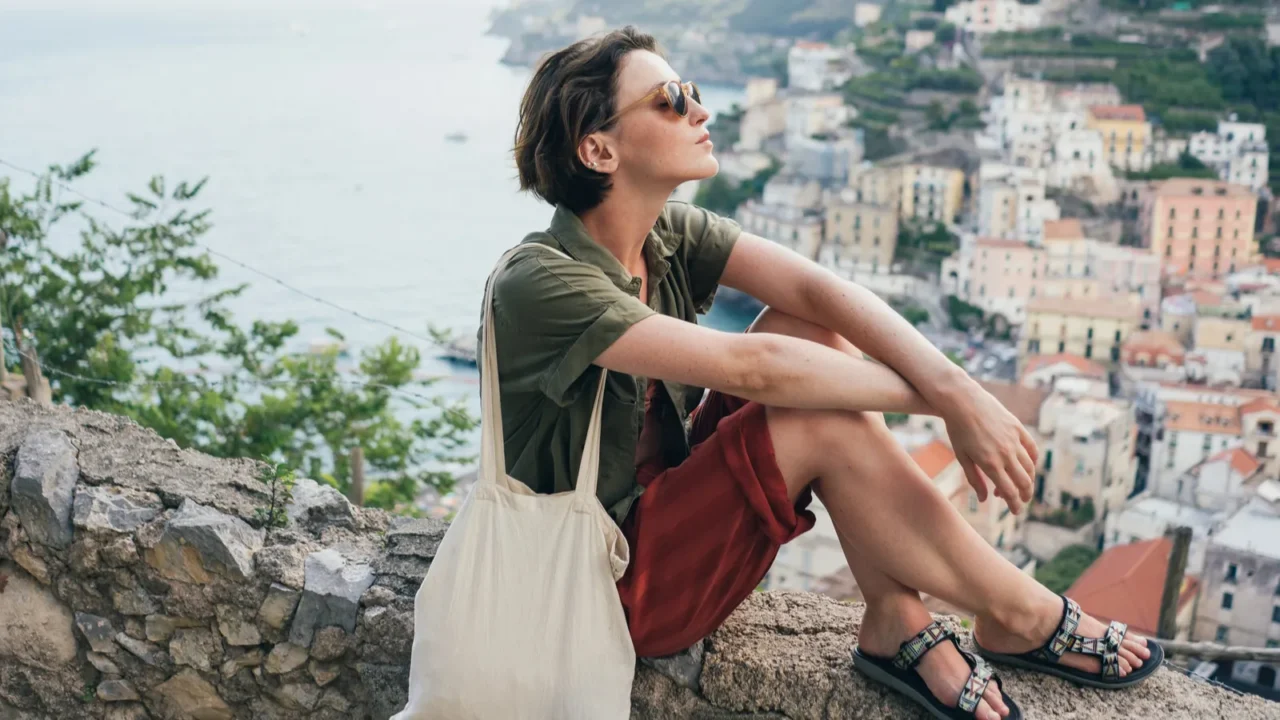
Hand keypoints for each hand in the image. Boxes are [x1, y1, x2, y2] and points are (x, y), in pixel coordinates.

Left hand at [940, 383, 1037, 513]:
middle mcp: (1006, 454)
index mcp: (990, 464)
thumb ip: (974, 479)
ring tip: (1024, 486)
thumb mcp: (962, 457)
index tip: (1016, 512)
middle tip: (1022, 501)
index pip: (1009, 491)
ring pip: (1030, 467)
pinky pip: (1031, 449)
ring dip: (1029, 480)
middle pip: (1024, 482)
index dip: (1014, 505)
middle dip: (1025, 495)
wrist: (963, 400)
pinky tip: (1028, 466)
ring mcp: (1014, 440)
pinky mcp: (1018, 428)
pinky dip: (1032, 461)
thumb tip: (985, 500)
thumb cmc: (957, 429)